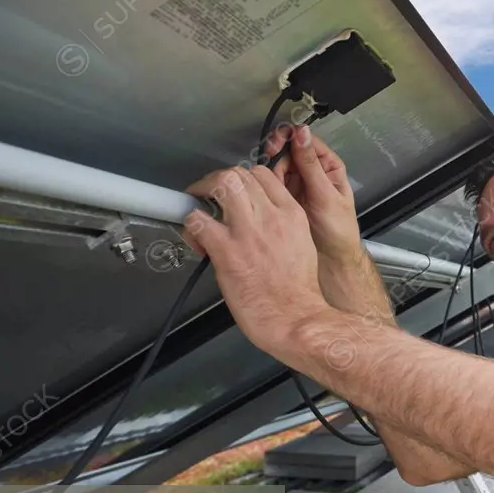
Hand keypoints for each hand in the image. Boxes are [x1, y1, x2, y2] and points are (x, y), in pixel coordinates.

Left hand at [181, 164, 329, 356]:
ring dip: (202, 192)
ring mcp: (249, 232)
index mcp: (292, 215)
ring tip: (197, 207)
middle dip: (218, 181)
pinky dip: (191, 226)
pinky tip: (196, 239)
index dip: (242, 180)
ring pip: (221, 185)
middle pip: (239, 175)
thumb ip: (282, 226)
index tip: (233, 193)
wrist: (296, 318)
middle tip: (208, 195)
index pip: (262, 176)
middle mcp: (271, 217)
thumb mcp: (302, 245)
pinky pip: (198, 221)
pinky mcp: (227, 251)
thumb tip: (258, 222)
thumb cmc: (299, 291)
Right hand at [265, 124, 362, 260]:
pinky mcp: (287, 197)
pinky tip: (267, 191)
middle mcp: (313, 172)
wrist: (331, 259)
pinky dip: (268, 185)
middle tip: (269, 157)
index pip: (307, 140)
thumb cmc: (338, 229)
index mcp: (328, 166)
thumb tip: (302, 133)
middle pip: (289, 150)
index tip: (278, 143)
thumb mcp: (325, 195)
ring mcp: (299, 184)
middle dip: (278, 153)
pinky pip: (273, 184)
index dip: (291, 137)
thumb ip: (311, 165)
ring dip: (273, 171)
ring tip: (274, 184)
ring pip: (279, 166)